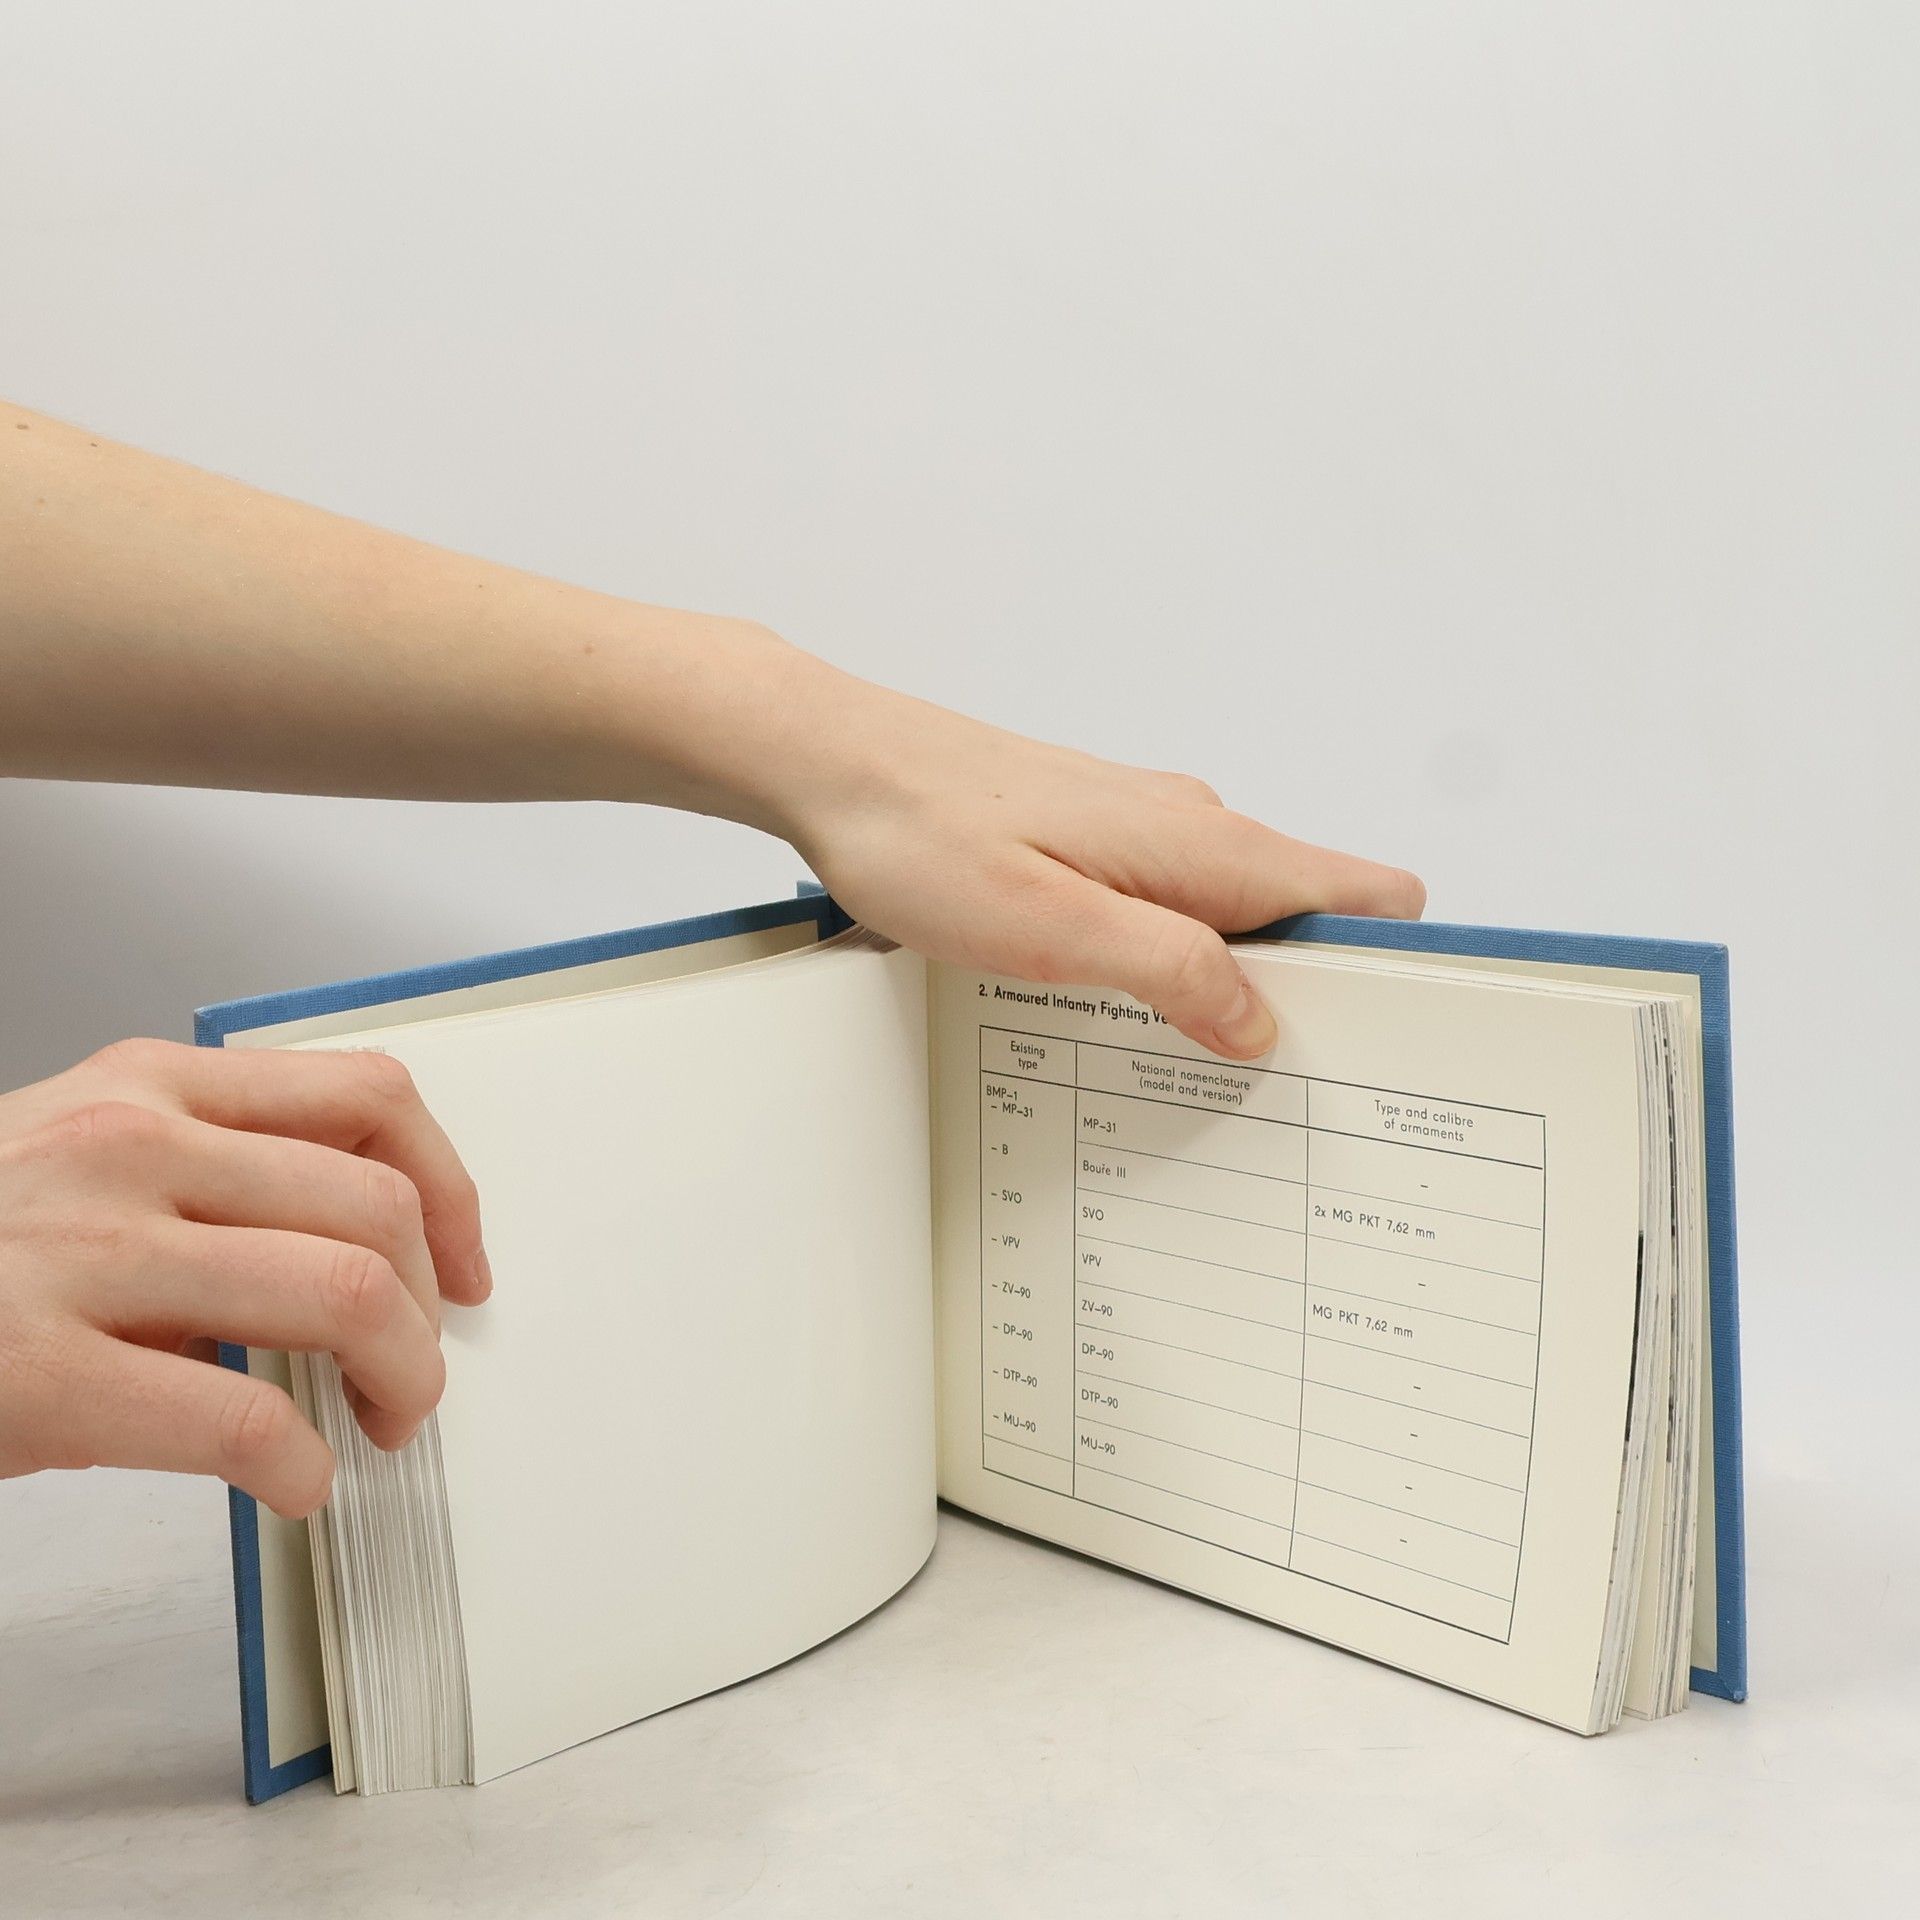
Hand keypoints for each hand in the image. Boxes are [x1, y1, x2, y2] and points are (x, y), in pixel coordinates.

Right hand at [0, 1039, 487, 1516]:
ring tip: (379, 1425)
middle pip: (381, 1204)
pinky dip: (307, 1467)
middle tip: (414, 1374)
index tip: (465, 1265)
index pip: (372, 1098)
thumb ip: (215, 1172)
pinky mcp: (42, 1372)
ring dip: (402, 1378)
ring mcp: (84, 1253)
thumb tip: (365, 1245)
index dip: (453, 1189)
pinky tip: (296, 1485)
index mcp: (150, 1086)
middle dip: (432, 1307)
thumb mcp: (83, 1160)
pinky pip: (250, 1423)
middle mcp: (131, 1146)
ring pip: (348, 1292)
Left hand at [775, 678, 1425, 1058]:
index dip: (1387, 972)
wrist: (834, 761)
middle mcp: (1191, 826)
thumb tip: (1257, 1020)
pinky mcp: (1097, 838)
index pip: (1365, 893)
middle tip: (1244, 1083)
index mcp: (1204, 845)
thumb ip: (1171, 970)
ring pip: (1234, 916)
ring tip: (1166, 1057)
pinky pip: (1171, 906)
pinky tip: (1104, 1001)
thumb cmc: (922, 833)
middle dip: (1297, 1000)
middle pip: (1306, 918)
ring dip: (1220, 985)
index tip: (1358, 1049)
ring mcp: (1144, 828)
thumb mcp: (1053, 928)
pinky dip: (1164, 958)